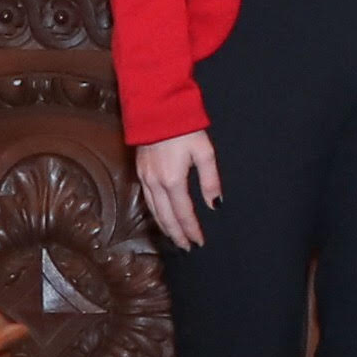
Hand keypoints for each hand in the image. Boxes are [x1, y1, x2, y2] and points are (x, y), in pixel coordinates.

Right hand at [134, 128, 221, 250]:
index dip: (192, 230)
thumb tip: (215, 205)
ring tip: (175, 238)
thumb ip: (210, 180)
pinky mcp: (140, 171)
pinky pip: (147, 199)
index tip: (199, 242)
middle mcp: (155, 183)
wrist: (157, 108)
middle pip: (166, 217)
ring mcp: (145, 178)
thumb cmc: (184, 128)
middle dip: (177, 234)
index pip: (183, 213)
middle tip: (187, 248)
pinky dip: (155, 213)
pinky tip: (161, 217)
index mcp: (172, 180)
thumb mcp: (204, 152)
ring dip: (165, 227)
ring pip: (154, 211)